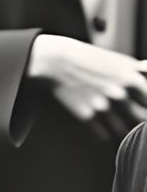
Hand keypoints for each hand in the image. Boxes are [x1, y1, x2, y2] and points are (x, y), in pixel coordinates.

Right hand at [27, 33, 146, 144]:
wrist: (53, 59)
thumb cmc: (86, 57)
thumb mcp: (117, 59)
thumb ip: (139, 70)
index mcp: (131, 77)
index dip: (145, 104)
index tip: (141, 105)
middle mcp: (120, 93)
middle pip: (140, 118)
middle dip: (136, 118)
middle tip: (129, 114)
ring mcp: (103, 106)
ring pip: (123, 130)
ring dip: (121, 128)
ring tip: (116, 123)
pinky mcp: (87, 115)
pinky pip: (104, 135)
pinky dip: (104, 133)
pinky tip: (101, 126)